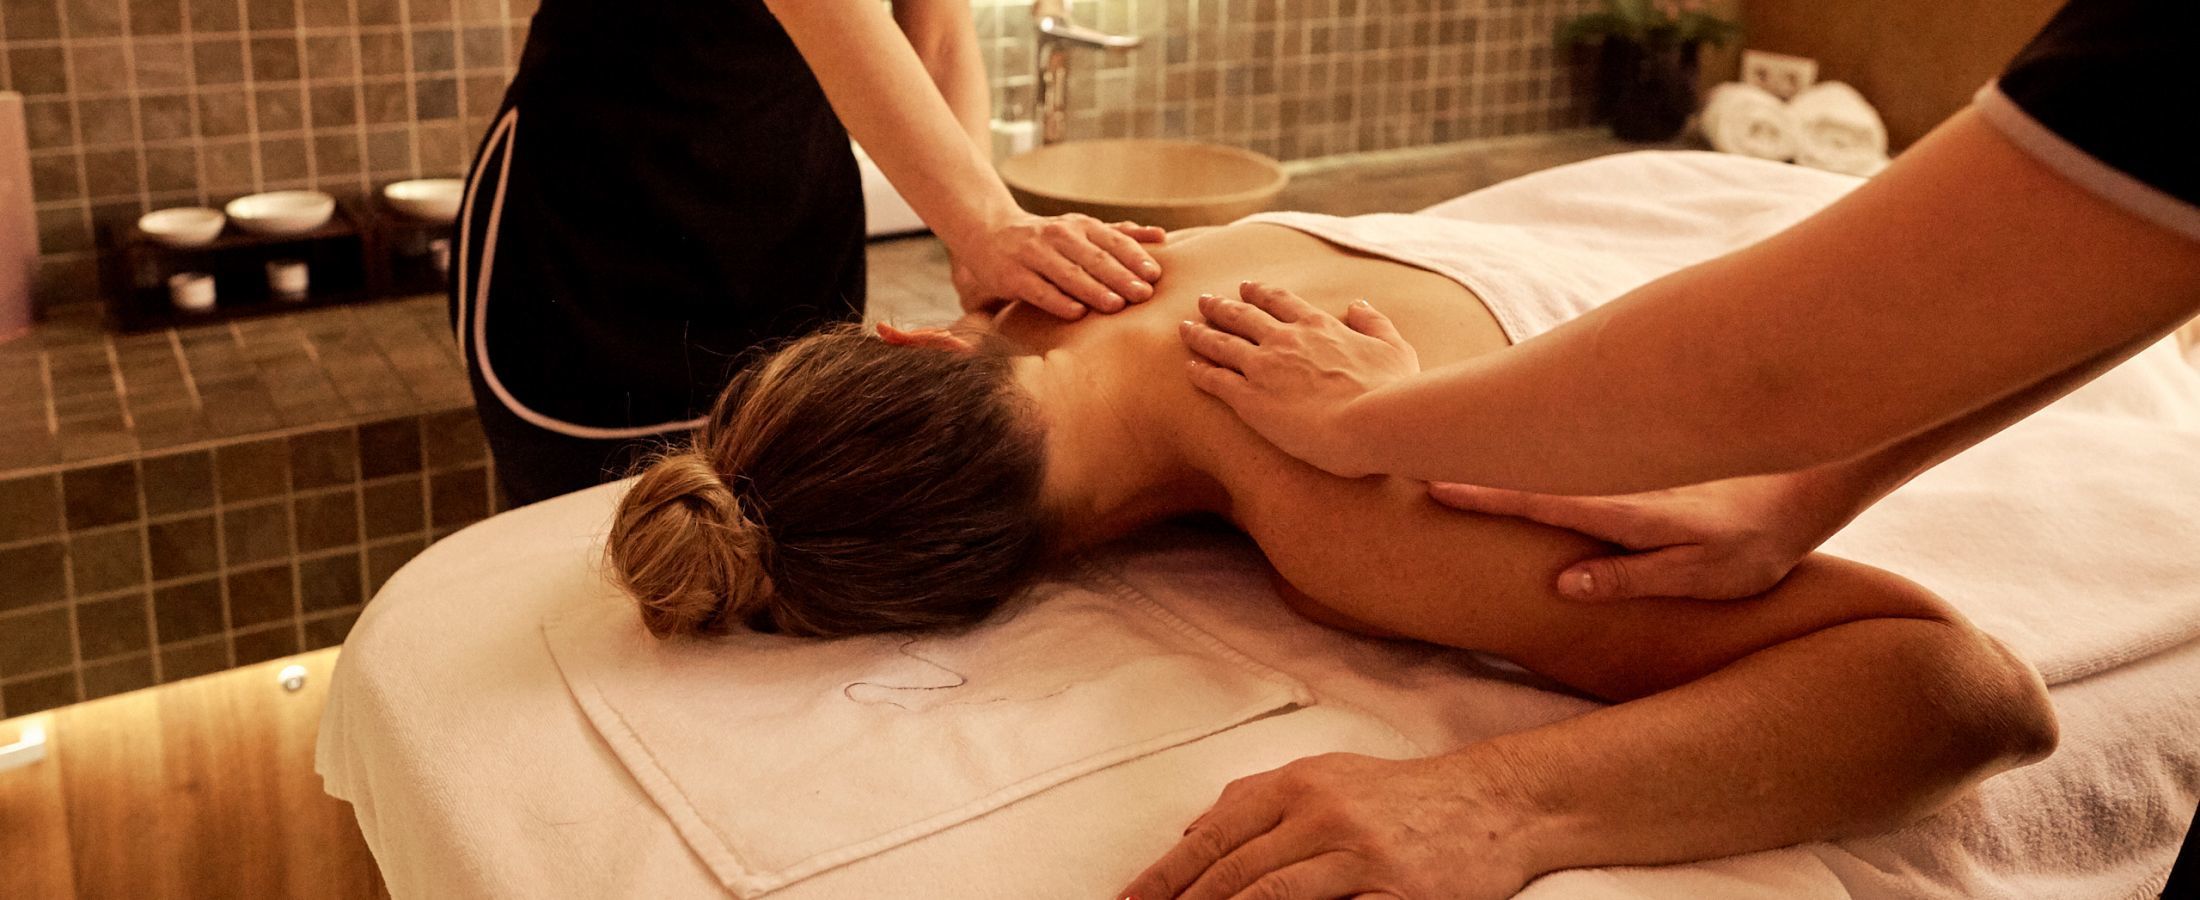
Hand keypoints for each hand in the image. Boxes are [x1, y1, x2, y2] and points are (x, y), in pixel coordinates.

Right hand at [953, 213, 1166, 318]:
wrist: (990, 233)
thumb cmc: (1048, 239)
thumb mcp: (1082, 230)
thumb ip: (1120, 235)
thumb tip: (1162, 236)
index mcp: (1080, 226)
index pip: (1112, 241)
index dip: (1134, 257)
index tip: (1154, 276)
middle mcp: (1058, 237)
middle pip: (1094, 258)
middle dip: (1120, 276)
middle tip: (1143, 294)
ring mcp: (1033, 255)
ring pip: (1068, 274)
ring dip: (1093, 289)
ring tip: (1116, 305)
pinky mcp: (1012, 276)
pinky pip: (1038, 290)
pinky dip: (1058, 301)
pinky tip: (1077, 314)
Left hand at [1120, 752, 1536, 899]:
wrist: (1493, 802)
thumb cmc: (1400, 795)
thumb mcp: (1325, 776)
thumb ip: (1257, 799)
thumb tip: (1191, 834)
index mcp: (1298, 784)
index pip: (1213, 837)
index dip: (1165, 876)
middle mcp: (1323, 815)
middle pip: (1234, 873)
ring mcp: (1361, 857)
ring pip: (1272, 897)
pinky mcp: (1397, 894)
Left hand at [1179, 282, 1418, 477]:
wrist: (1372, 421)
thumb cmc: (1391, 390)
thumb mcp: (1395, 347)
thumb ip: (1375, 323)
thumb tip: (1360, 306)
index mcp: (1318, 325)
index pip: (1280, 301)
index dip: (1259, 293)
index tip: (1245, 288)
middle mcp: (1285, 339)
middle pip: (1243, 316)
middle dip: (1221, 306)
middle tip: (1204, 300)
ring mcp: (1264, 367)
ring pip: (1222, 343)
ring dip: (1201, 333)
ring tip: (1185, 327)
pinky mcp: (1250, 399)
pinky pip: (1216, 380)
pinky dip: (1200, 371)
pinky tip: (1189, 367)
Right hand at [1428, 467, 1866, 600]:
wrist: (1806, 481)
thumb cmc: (1756, 539)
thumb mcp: (1705, 575)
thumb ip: (1634, 577)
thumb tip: (1564, 584)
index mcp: (1626, 507)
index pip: (1541, 498)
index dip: (1486, 493)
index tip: (1433, 484)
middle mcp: (1618, 472)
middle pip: (1531, 461)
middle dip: (1474, 454)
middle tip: (1411, 449)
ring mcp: (1625, 455)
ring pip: (1551, 442)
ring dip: (1500, 440)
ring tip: (1442, 437)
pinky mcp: (1635, 446)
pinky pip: (1574, 435)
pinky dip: (1536, 435)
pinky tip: (1507, 430)